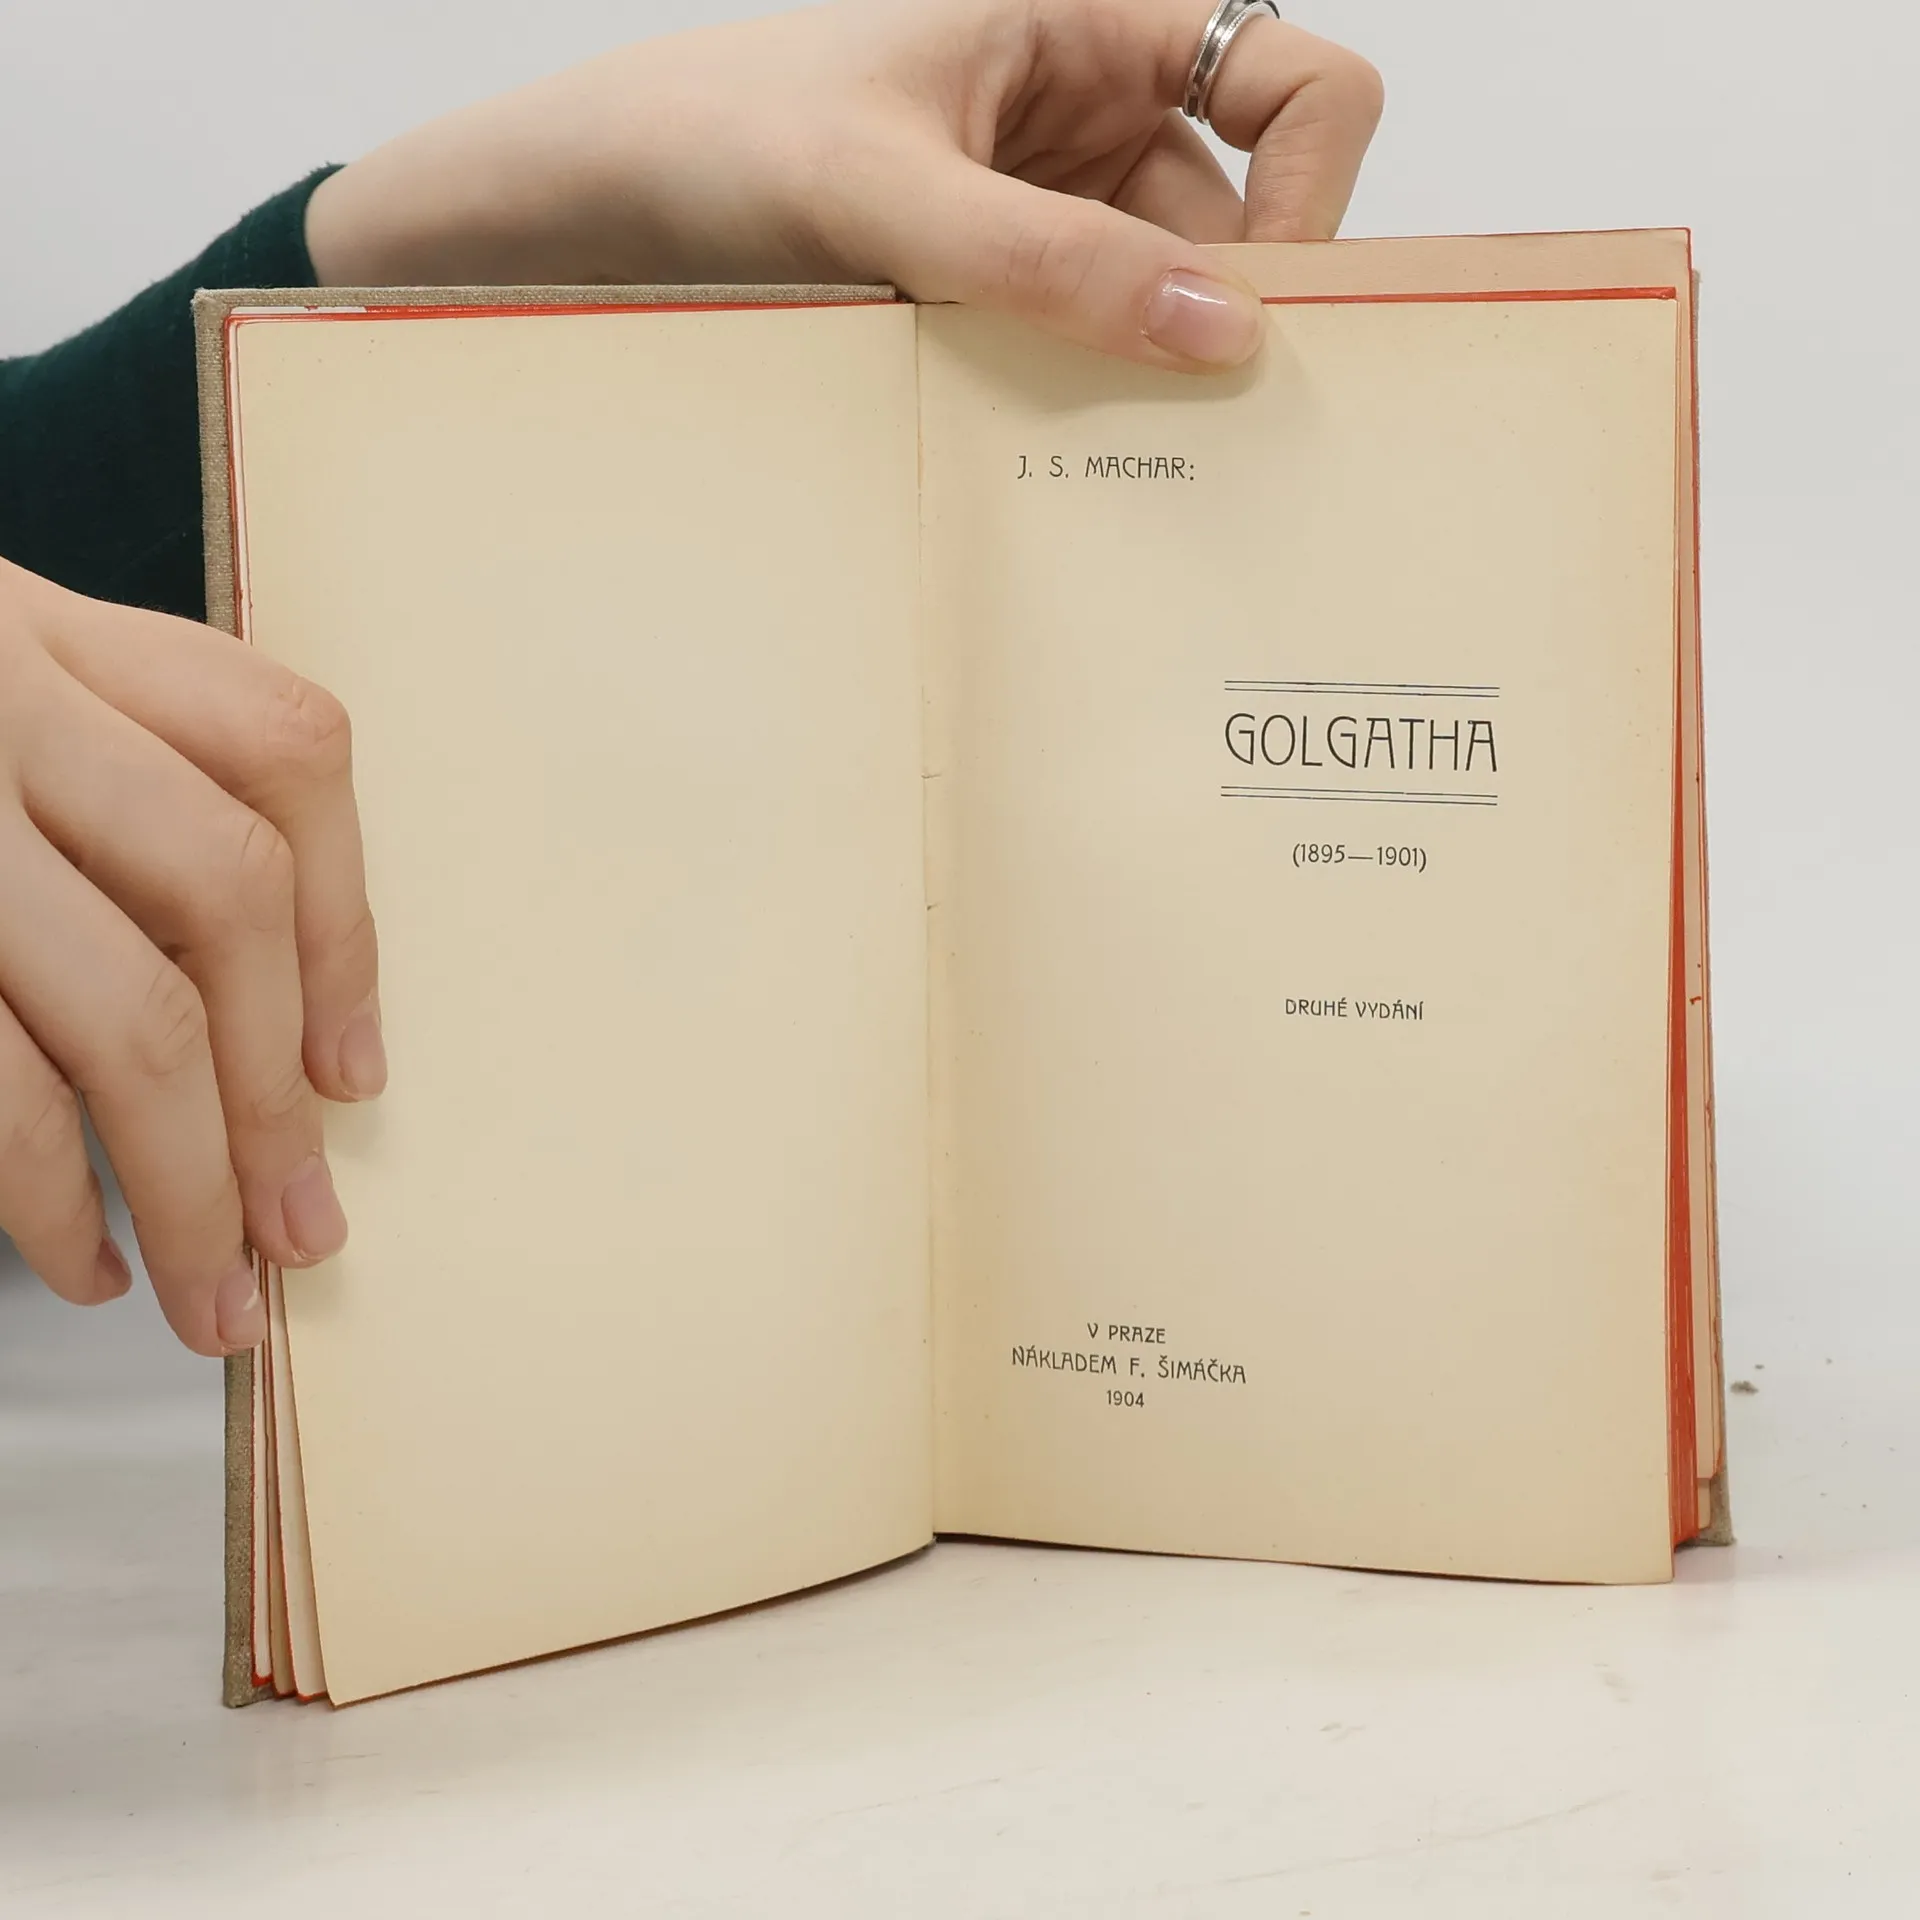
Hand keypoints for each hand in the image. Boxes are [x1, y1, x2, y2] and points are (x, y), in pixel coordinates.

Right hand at [0, 560, 382, 1354]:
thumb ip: (96, 783)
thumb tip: (270, 1034)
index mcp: (43, 625)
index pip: (285, 751)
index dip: (344, 926)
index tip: (352, 1072)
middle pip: (225, 899)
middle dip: (274, 1095)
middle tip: (307, 1234)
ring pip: (120, 1013)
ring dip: (187, 1182)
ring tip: (214, 1297)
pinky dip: (45, 1195)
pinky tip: (75, 1264)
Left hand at [307, 0, 1381, 370]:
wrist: (584, 210)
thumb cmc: (710, 134)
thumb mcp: (886, 190)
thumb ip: (1051, 259)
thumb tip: (1223, 330)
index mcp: (1088, 30)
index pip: (1297, 85)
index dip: (1318, 191)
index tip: (1270, 313)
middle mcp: (1084, 118)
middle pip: (1235, 222)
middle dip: (1226, 321)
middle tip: (1212, 441)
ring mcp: (1038, 213)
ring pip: (1153, 304)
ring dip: (1141, 378)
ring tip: (1112, 466)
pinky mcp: (989, 294)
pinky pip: (1077, 349)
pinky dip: (1076, 402)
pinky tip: (1049, 459)